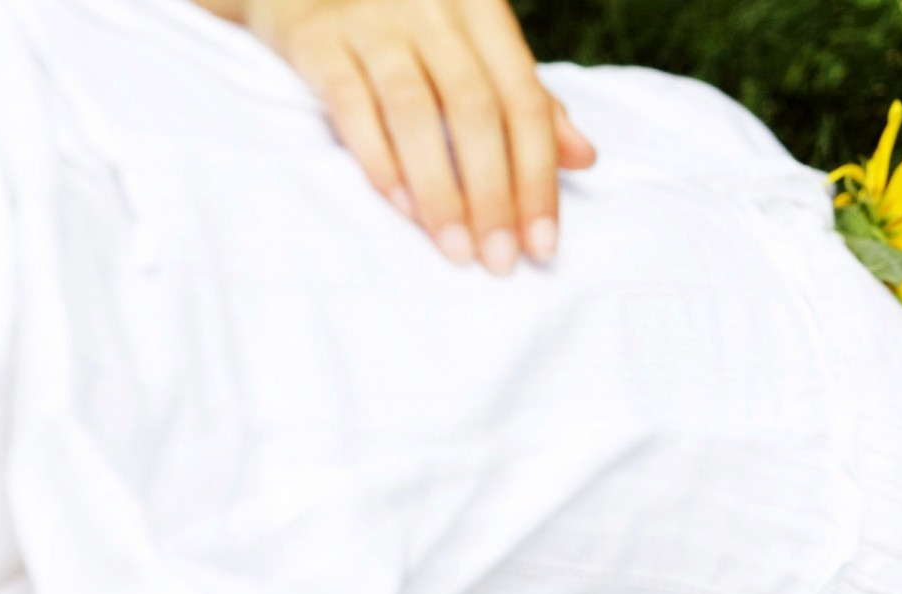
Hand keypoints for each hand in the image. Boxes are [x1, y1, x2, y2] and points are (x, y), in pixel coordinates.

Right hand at [209, 0, 597, 271]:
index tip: (541, 245)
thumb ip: (524, 98)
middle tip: (499, 260)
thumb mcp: (473, 48)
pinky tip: (403, 209)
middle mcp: (432, 7)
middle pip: (475, 109)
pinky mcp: (317, 38)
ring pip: (415, 111)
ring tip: (456, 250)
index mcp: (482, 10)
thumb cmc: (405, 25)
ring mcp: (372, 18)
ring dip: (440, 191)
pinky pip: (352, 104)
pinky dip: (380, 160)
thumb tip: (584, 157)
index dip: (538, 179)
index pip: (525, 102)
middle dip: (493, 195)